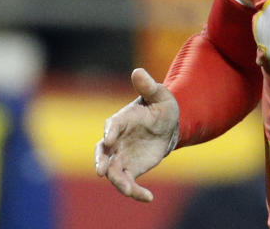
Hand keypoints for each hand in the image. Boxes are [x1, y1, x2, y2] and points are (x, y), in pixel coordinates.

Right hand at [94, 68, 179, 201]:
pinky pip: (127, 183)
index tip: (110, 139)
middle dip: (101, 160)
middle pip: (102, 152)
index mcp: (121, 120)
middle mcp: (115, 140)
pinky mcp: (129, 170)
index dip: (110, 132)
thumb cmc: (161, 107)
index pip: (112, 126)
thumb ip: (149, 86)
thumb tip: (138, 71)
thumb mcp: (160, 95)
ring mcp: (120, 157)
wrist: (168, 126)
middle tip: (101, 169)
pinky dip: (135, 192)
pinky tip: (148, 197)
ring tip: (129, 190)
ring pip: (112, 171)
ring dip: (117, 181)